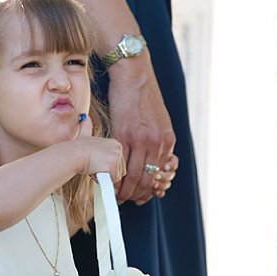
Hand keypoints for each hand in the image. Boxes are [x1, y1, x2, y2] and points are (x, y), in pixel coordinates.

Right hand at [74, 115, 125, 180]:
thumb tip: (84, 117)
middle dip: (106, 171)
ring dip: (104, 176)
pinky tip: (95, 172)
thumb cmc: (76, 148)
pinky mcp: (112, 166)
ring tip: (93, 168)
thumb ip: (86, 126)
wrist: (73, 154)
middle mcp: (118, 149)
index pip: (117, 162)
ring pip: (116, 176)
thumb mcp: (84, 135)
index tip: (95, 161)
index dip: (105, 165)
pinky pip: (111, 181)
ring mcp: (116, 157)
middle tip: (94, 165)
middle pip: (119, 170)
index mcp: (115, 143)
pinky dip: (103, 180)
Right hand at [106, 56, 176, 204]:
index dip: (149, 188)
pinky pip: (119, 164)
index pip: (159, 173)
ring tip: (117, 196)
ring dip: (125, 191)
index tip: (141, 195)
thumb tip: (152, 160)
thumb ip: (158, 141)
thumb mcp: (159, 121)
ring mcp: (141, 140)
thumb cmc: (142, 97)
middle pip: (148, 179)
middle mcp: (157, 143)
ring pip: (134, 176)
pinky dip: (114, 178)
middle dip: (138, 195)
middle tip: (128, 201)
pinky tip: (109, 183)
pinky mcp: (123, 135)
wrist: (133, 74)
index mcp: (167, 140)